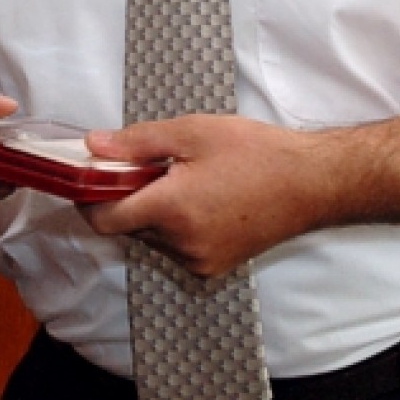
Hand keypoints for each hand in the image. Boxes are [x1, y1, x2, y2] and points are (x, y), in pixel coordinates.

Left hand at [79, 115, 325, 276]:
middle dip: (124, 197)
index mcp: (172, 211)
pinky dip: (172, 225)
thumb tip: (93, 145)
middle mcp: (181, 245)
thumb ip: (137, 142)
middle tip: (144, 165)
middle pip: (126, 226)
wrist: (310, 184)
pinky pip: (174, 248)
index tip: (90, 175)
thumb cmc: (255, 152)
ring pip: (150, 237)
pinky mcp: (214, 266)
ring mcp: (199, 261)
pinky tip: (197, 198)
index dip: (89, 198)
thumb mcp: (192, 133)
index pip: (104, 219)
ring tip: (179, 179)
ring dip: (150, 211)